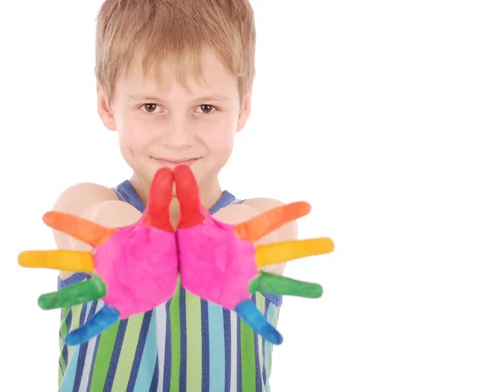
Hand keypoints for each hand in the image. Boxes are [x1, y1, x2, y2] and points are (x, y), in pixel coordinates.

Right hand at [18, 167, 177, 345]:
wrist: (175, 269)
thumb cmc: (161, 242)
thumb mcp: (162, 221)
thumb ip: (163, 197)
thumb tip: (170, 169)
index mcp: (112, 241)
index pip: (86, 230)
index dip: (68, 223)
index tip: (45, 215)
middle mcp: (105, 263)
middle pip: (73, 260)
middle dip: (47, 259)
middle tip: (20, 259)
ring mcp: (111, 284)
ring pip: (82, 290)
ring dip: (62, 297)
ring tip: (40, 303)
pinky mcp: (121, 303)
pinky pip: (102, 318)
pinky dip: (88, 329)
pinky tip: (73, 341)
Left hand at [174, 165, 333, 343]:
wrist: (175, 264)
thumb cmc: (187, 238)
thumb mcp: (187, 217)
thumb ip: (185, 194)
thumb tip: (178, 168)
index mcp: (237, 236)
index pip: (263, 222)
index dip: (284, 213)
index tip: (307, 206)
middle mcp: (246, 256)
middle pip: (279, 249)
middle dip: (304, 247)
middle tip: (331, 244)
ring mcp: (242, 277)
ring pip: (273, 280)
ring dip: (296, 285)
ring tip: (321, 290)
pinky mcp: (231, 296)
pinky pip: (250, 313)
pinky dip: (263, 326)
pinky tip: (279, 339)